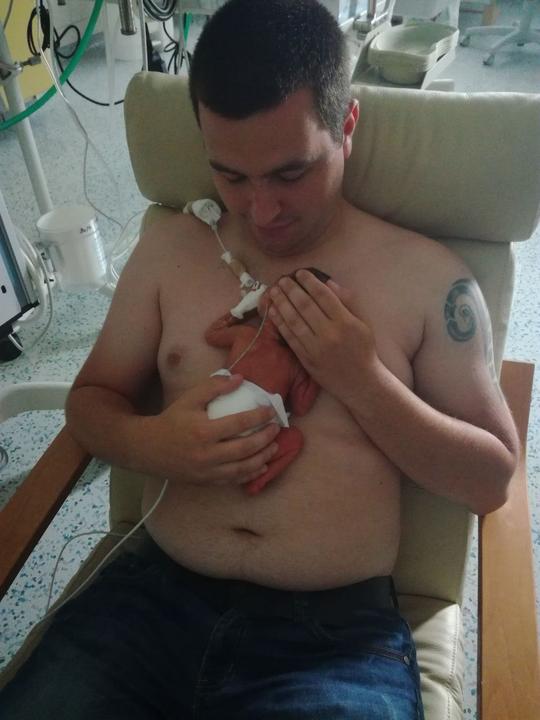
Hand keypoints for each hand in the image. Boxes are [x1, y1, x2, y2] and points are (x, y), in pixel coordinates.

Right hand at [155, 374, 279, 485]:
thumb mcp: (189, 398)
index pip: (240, 423)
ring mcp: (207, 471)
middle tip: (277, 429)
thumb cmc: (172, 420)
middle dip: (266, 438)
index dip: (259, 416)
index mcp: (204, 431)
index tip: (271, 411)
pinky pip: (233, 480)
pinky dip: (250, 474)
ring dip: (263, 458)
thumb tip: (240, 378)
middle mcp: (207, 454)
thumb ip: (214, 386)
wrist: (148, 448)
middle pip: (246, 448)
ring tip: (275, 447)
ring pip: (242, 468)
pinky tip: (261, 466)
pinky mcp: (206, 481)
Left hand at [267, 270, 377, 404]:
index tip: (300, 273)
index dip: (309, 282)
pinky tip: (273, 312)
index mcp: (345, 322)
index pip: (323, 296)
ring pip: (294, 320)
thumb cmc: (363, 350)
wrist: (360, 382)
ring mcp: (316, 347)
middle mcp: (329, 333)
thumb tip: (329, 283)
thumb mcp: (363, 323)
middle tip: (282, 280)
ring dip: (281, 304)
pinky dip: (280, 323)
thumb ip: (348, 302)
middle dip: (291, 290)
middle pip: (305, 306)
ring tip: (274, 292)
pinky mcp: (306, 359)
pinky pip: (290, 337)